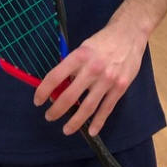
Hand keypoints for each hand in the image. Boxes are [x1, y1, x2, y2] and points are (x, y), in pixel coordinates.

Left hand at [33, 18, 147, 135]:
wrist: (128, 34)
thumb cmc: (102, 41)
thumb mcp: (83, 47)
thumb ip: (73, 66)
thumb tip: (60, 86)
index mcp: (78, 56)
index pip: (55, 76)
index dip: (44, 90)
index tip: (37, 100)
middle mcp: (92, 69)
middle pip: (70, 96)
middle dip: (57, 109)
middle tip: (49, 116)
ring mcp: (107, 80)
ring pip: (88, 107)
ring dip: (75, 121)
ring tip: (66, 129)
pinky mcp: (120, 87)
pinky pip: (107, 108)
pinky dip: (98, 122)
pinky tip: (91, 131)